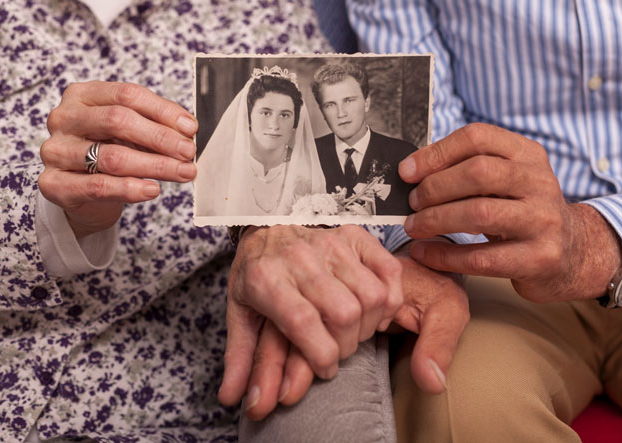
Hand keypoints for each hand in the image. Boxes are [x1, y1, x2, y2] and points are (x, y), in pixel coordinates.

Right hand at [39, 81, 197, 237]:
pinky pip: (98, 186)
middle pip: (118, 121)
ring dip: (155, 165)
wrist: (83, 194)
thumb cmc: (110, 153)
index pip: (127, 95)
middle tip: (189, 153)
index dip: (163, 111)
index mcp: (83, 95)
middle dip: (161, 138)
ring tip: (182, 173)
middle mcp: (64, 118)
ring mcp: (55, 150)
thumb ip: (153, 126)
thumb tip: (188, 130)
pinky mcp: (53, 183)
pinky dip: (130, 188)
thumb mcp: (131, 133)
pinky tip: (152, 189)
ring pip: (112, 156)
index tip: (191, 128)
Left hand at [228, 242, 467, 420]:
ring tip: (353, 331)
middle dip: (346, 345)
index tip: (325, 368)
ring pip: (371, 295)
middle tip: (337, 350)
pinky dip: (390, 299)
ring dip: (369, 324)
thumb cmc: (256, 273)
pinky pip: (389, 272)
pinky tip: (374, 311)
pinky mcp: (355, 236)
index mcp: (266, 278)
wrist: (267, 223)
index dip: (321, 355)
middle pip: (344, 313)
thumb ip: (240, 357)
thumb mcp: (240, 313)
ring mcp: (331, 243)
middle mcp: (301, 257)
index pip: (303, 322)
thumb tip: (231, 398)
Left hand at [399, 123, 621, 301]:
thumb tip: (411, 171)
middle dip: (435, 187)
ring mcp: (543, 221)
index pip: (478, 137)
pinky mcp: (540, 259)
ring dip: (436, 220)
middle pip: (478, 172)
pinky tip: (424, 253)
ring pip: (480, 213)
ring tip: (413, 227)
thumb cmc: (522, 212)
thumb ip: (468, 169)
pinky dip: (445, 255)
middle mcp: (540, 182)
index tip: (407, 172)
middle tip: (412, 202)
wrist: (573, 254)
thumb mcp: (506, 180)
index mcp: (528, 154)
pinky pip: (482, 258)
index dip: (437, 153)